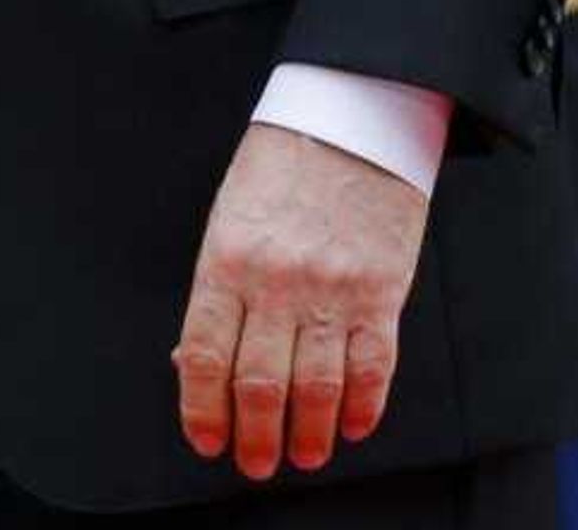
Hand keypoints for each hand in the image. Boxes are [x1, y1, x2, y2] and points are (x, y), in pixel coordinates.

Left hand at [171, 123, 425, 482]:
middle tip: (257, 463)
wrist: (351, 114)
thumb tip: (196, 359)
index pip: (205, 357)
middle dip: (256, 437)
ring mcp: (331, 289)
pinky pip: (373, 366)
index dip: (202, 410)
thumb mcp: (228, 216)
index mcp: (225, 260)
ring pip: (316, 387)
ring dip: (309, 434)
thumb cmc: (283, 162)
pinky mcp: (381, 290)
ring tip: (305, 455)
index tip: (207, 440)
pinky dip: (364, 405)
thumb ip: (216, 289)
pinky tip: (354, 425)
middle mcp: (275, 282)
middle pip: (260, 384)